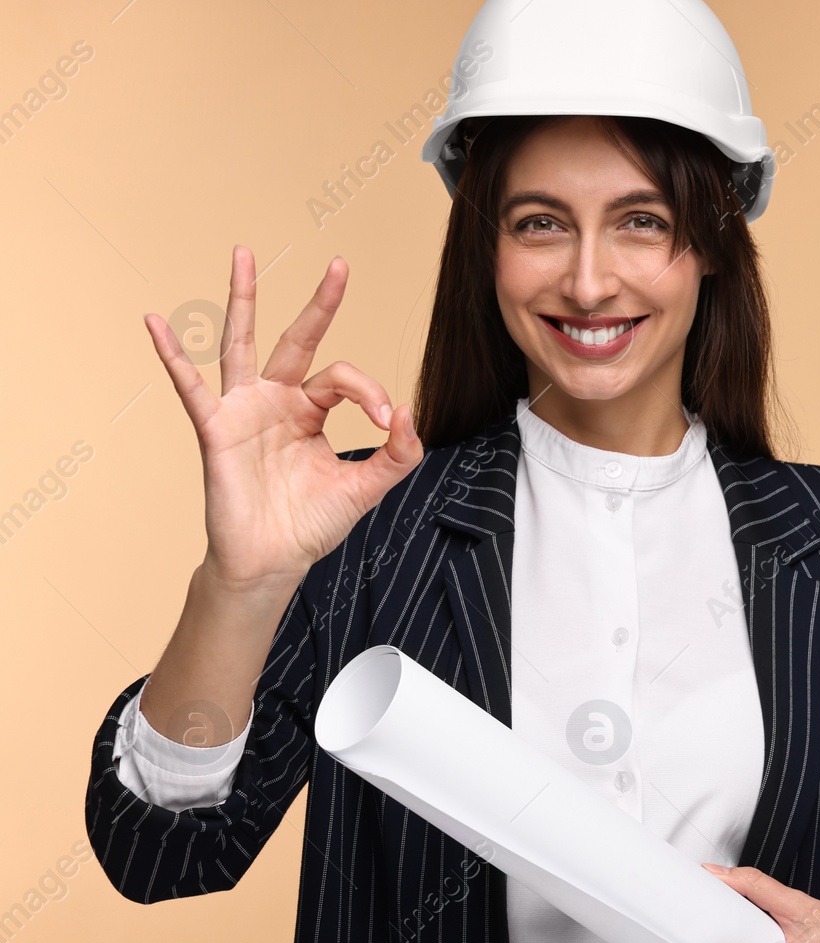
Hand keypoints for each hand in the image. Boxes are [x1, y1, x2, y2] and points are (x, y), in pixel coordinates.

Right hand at [145, 245, 422, 590]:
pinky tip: (155, 322)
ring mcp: (244, 410)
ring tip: (244, 253)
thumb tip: (412, 416)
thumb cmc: (311, 523)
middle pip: (298, 339)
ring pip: (242, 343)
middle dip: (319, 304)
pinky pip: (190, 387)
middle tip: (339, 264)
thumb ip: (397, 454)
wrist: (273, 561)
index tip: (388, 424)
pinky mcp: (217, 430)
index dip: (371, 394)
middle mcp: (277, 400)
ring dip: (243, 298)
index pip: (343, 378)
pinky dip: (171, 355)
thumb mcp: (366, 487)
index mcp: (311, 410)